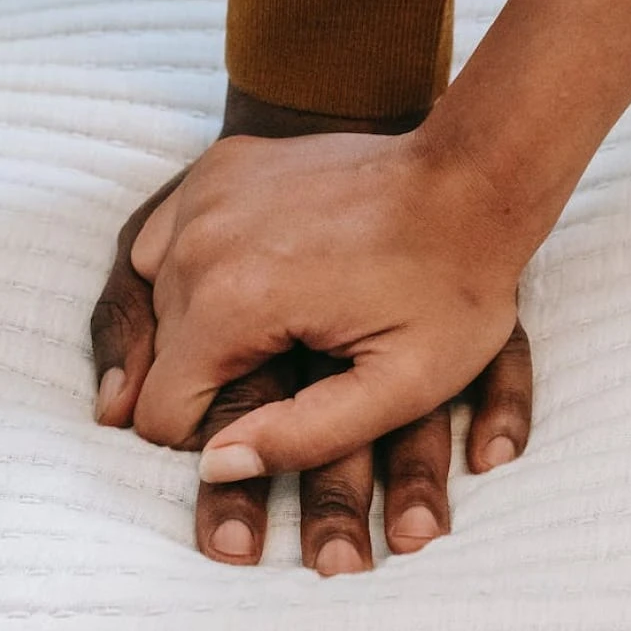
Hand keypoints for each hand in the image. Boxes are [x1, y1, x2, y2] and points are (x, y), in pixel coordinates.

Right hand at [125, 124, 547, 481]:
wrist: (474, 179)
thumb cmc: (453, 288)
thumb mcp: (400, 388)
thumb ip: (302, 437)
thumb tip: (214, 467)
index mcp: (234, 300)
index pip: (161, 412)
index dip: (212, 439)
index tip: (272, 424)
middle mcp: (200, 241)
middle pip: (156, 356)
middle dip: (208, 382)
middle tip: (288, 371)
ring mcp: (205, 191)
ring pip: (156, 298)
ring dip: (197, 327)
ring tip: (276, 330)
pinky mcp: (220, 164)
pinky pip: (168, 240)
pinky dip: (194, 270)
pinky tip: (251, 281)